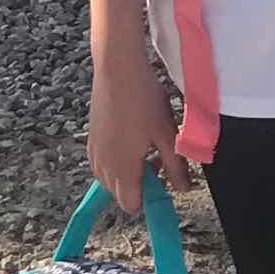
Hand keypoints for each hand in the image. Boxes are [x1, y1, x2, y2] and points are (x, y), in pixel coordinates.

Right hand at [88, 55, 189, 211]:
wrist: (117, 69)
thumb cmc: (144, 101)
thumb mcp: (167, 135)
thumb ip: (176, 166)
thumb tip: (183, 189)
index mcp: (123, 168)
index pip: (130, 205)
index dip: (149, 199)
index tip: (164, 182)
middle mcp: (103, 165)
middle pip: (118, 194)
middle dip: (138, 186)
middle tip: (158, 162)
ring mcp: (95, 151)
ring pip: (108, 178)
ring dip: (126, 173)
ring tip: (145, 149)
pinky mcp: (91, 137)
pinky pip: (101, 162)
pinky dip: (114, 160)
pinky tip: (130, 139)